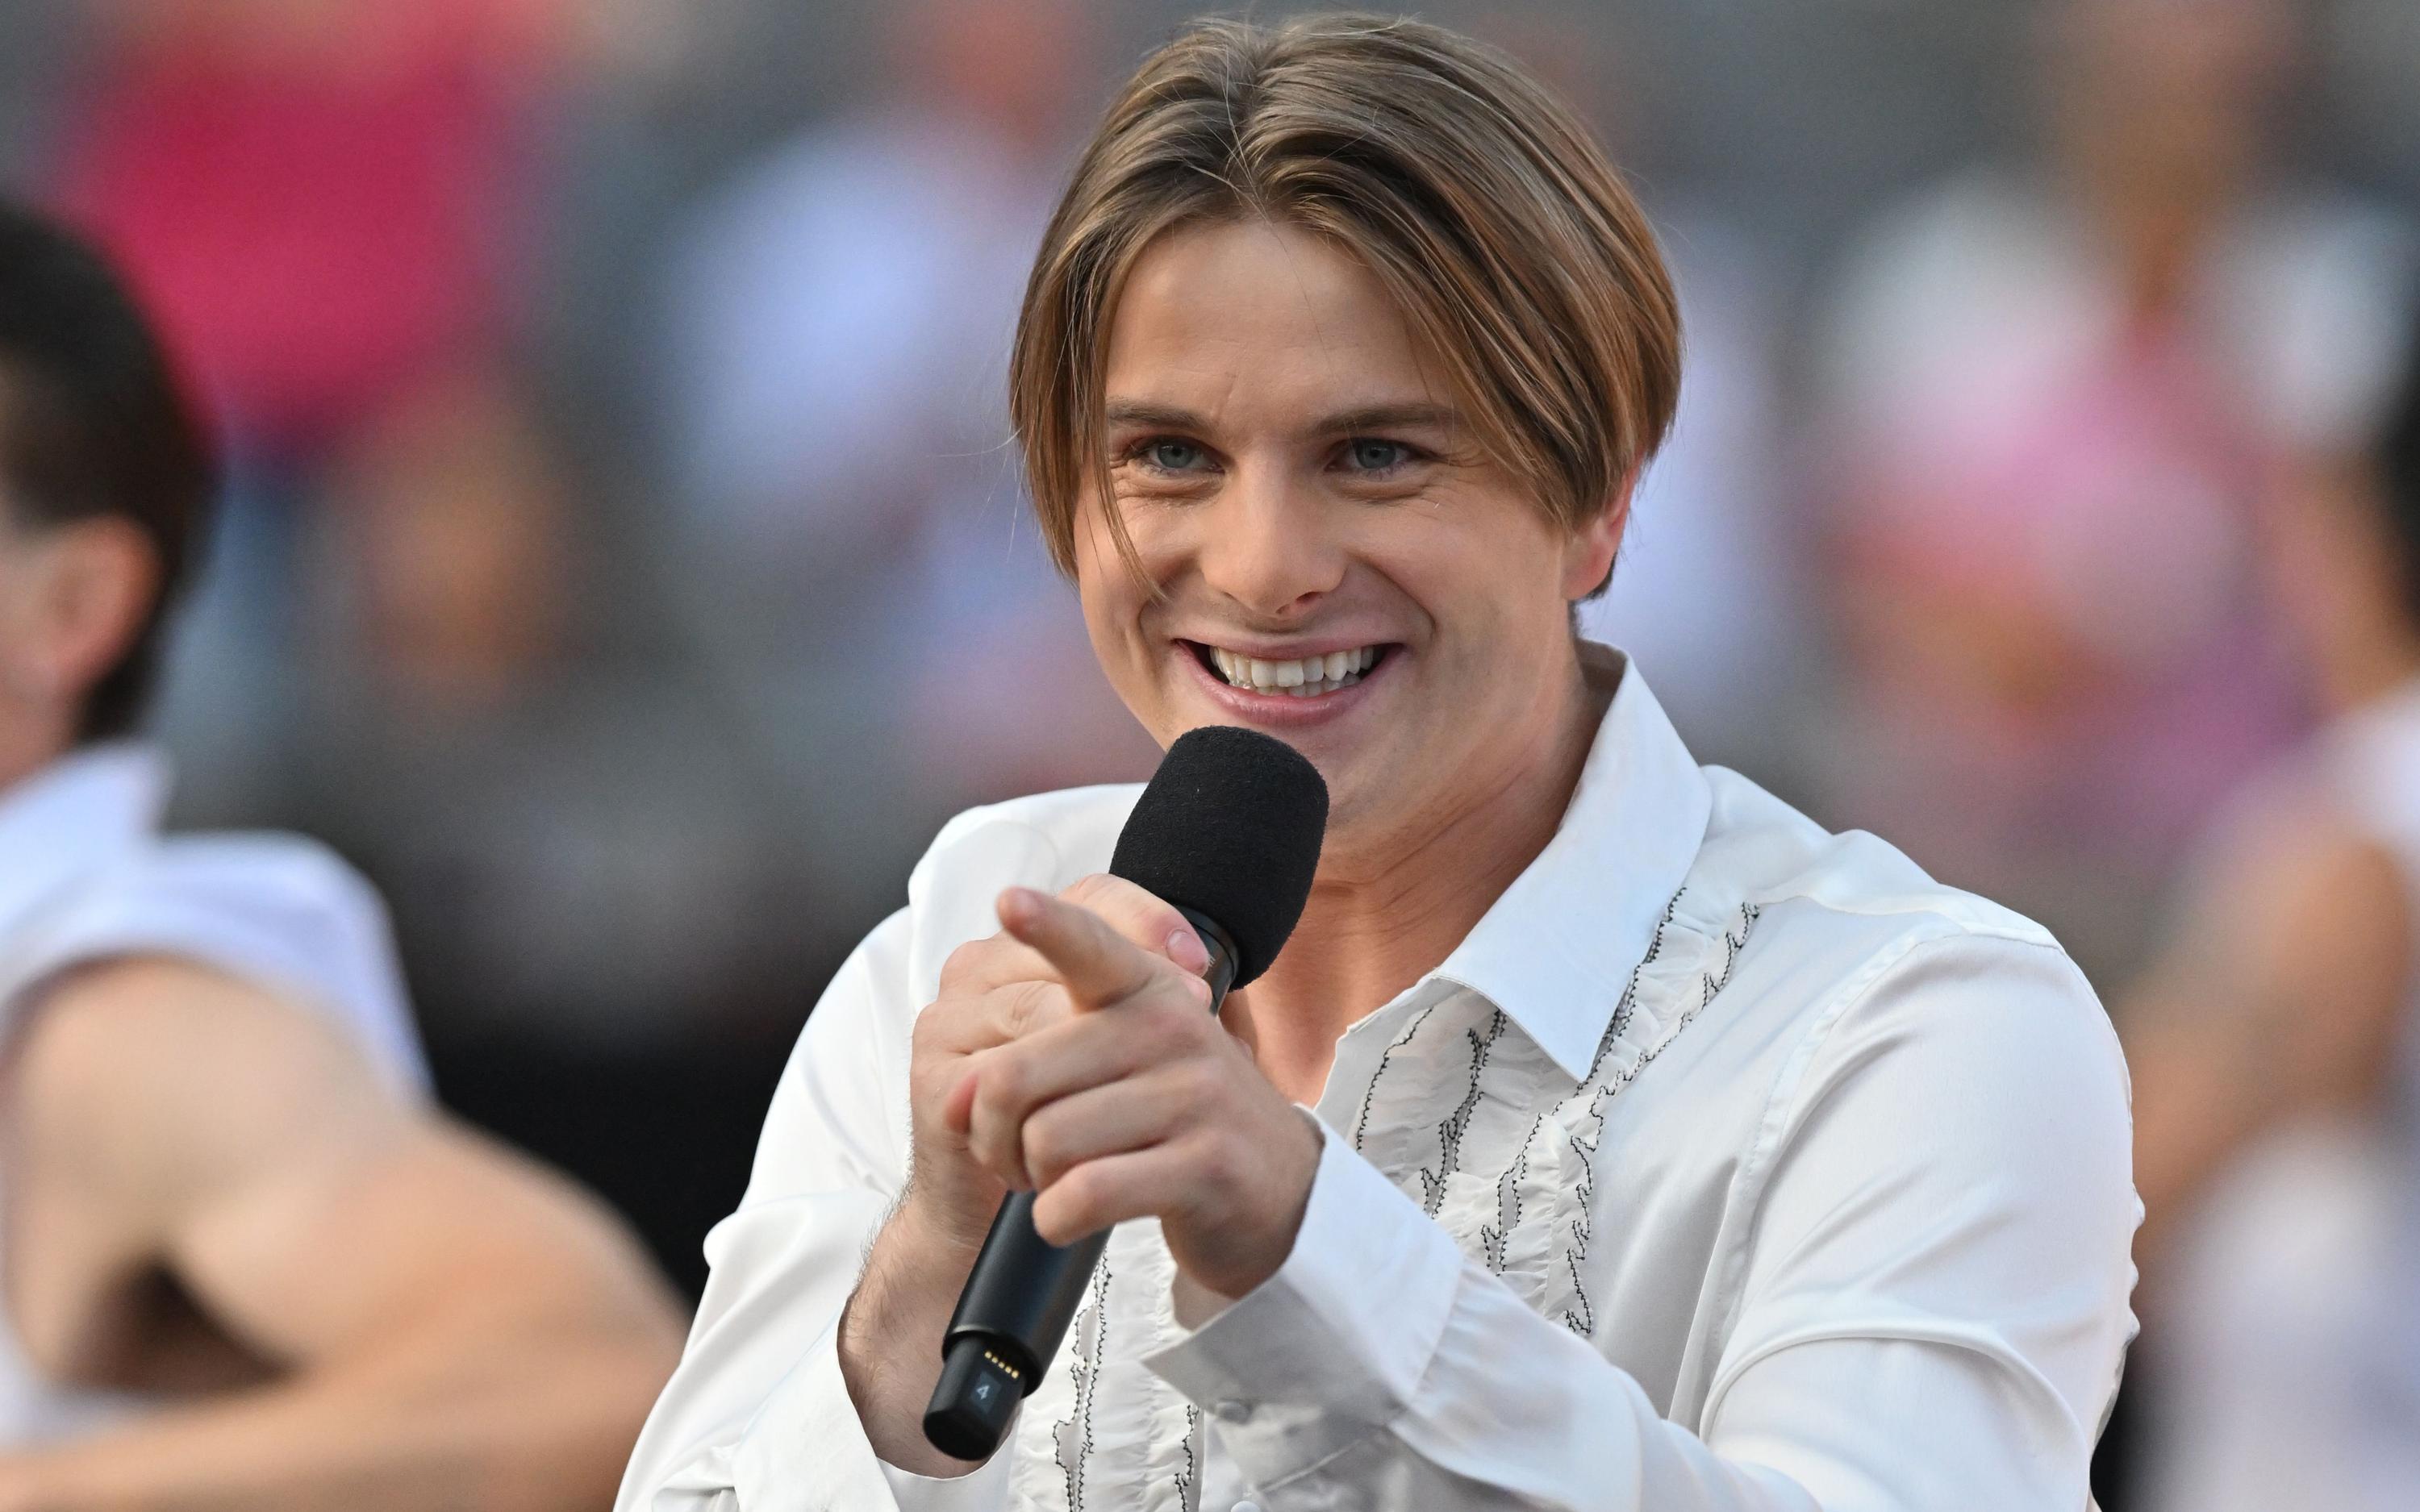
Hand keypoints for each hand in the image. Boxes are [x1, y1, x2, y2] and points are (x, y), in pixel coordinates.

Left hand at [843, 875, 1218, 1470]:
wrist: (1278, 1192)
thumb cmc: (1177, 1122)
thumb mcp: (1130, 1057)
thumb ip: (1046, 1053)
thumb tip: (960, 1095)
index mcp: (1148, 990)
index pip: (1091, 947)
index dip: (1047, 926)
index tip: (1009, 902)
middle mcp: (1174, 1030)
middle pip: (1016, 1077)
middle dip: (995, 1133)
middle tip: (1016, 1156)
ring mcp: (1197, 1097)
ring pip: (1046, 1140)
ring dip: (1030, 1179)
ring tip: (1056, 1181)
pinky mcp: (1206, 1167)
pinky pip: (1085, 1192)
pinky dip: (1056, 1218)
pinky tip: (1070, 1216)